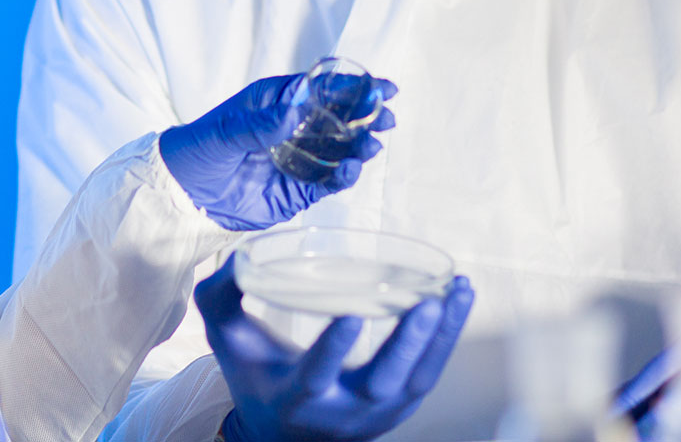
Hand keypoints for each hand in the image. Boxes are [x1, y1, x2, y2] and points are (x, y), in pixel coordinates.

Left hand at [161, 74, 396, 230]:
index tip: (380, 87)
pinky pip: (327, 183)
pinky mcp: (298, 190)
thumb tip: (293, 111)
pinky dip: (342, 177)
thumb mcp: (224, 132)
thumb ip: (259, 124)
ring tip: (371, 146)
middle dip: (366, 117)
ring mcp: (299, 160)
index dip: (353, 88)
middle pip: (340, 119)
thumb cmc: (198, 150)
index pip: (323, 90)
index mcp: (279, 102)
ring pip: (340, 151)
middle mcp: (295, 129)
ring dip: (360, 147)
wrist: (182, 195)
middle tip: (386, 116)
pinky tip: (350, 171)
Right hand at [196, 255, 473, 441]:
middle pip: (382, 385)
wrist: (283, 436)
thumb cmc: (257, 377)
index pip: (315, 378)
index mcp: (295, 400)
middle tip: (430, 303)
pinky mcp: (400, 407)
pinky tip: (459, 298)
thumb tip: (238, 256)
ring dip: (443, 336)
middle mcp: (341, 414)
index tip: (352, 315)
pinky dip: (448, 337)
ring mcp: (377, 415)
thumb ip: (221, 297)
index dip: (333, 351)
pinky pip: (429, 373)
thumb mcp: (229, 341)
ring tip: (459, 290)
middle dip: (408, 346)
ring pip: (418, 380)